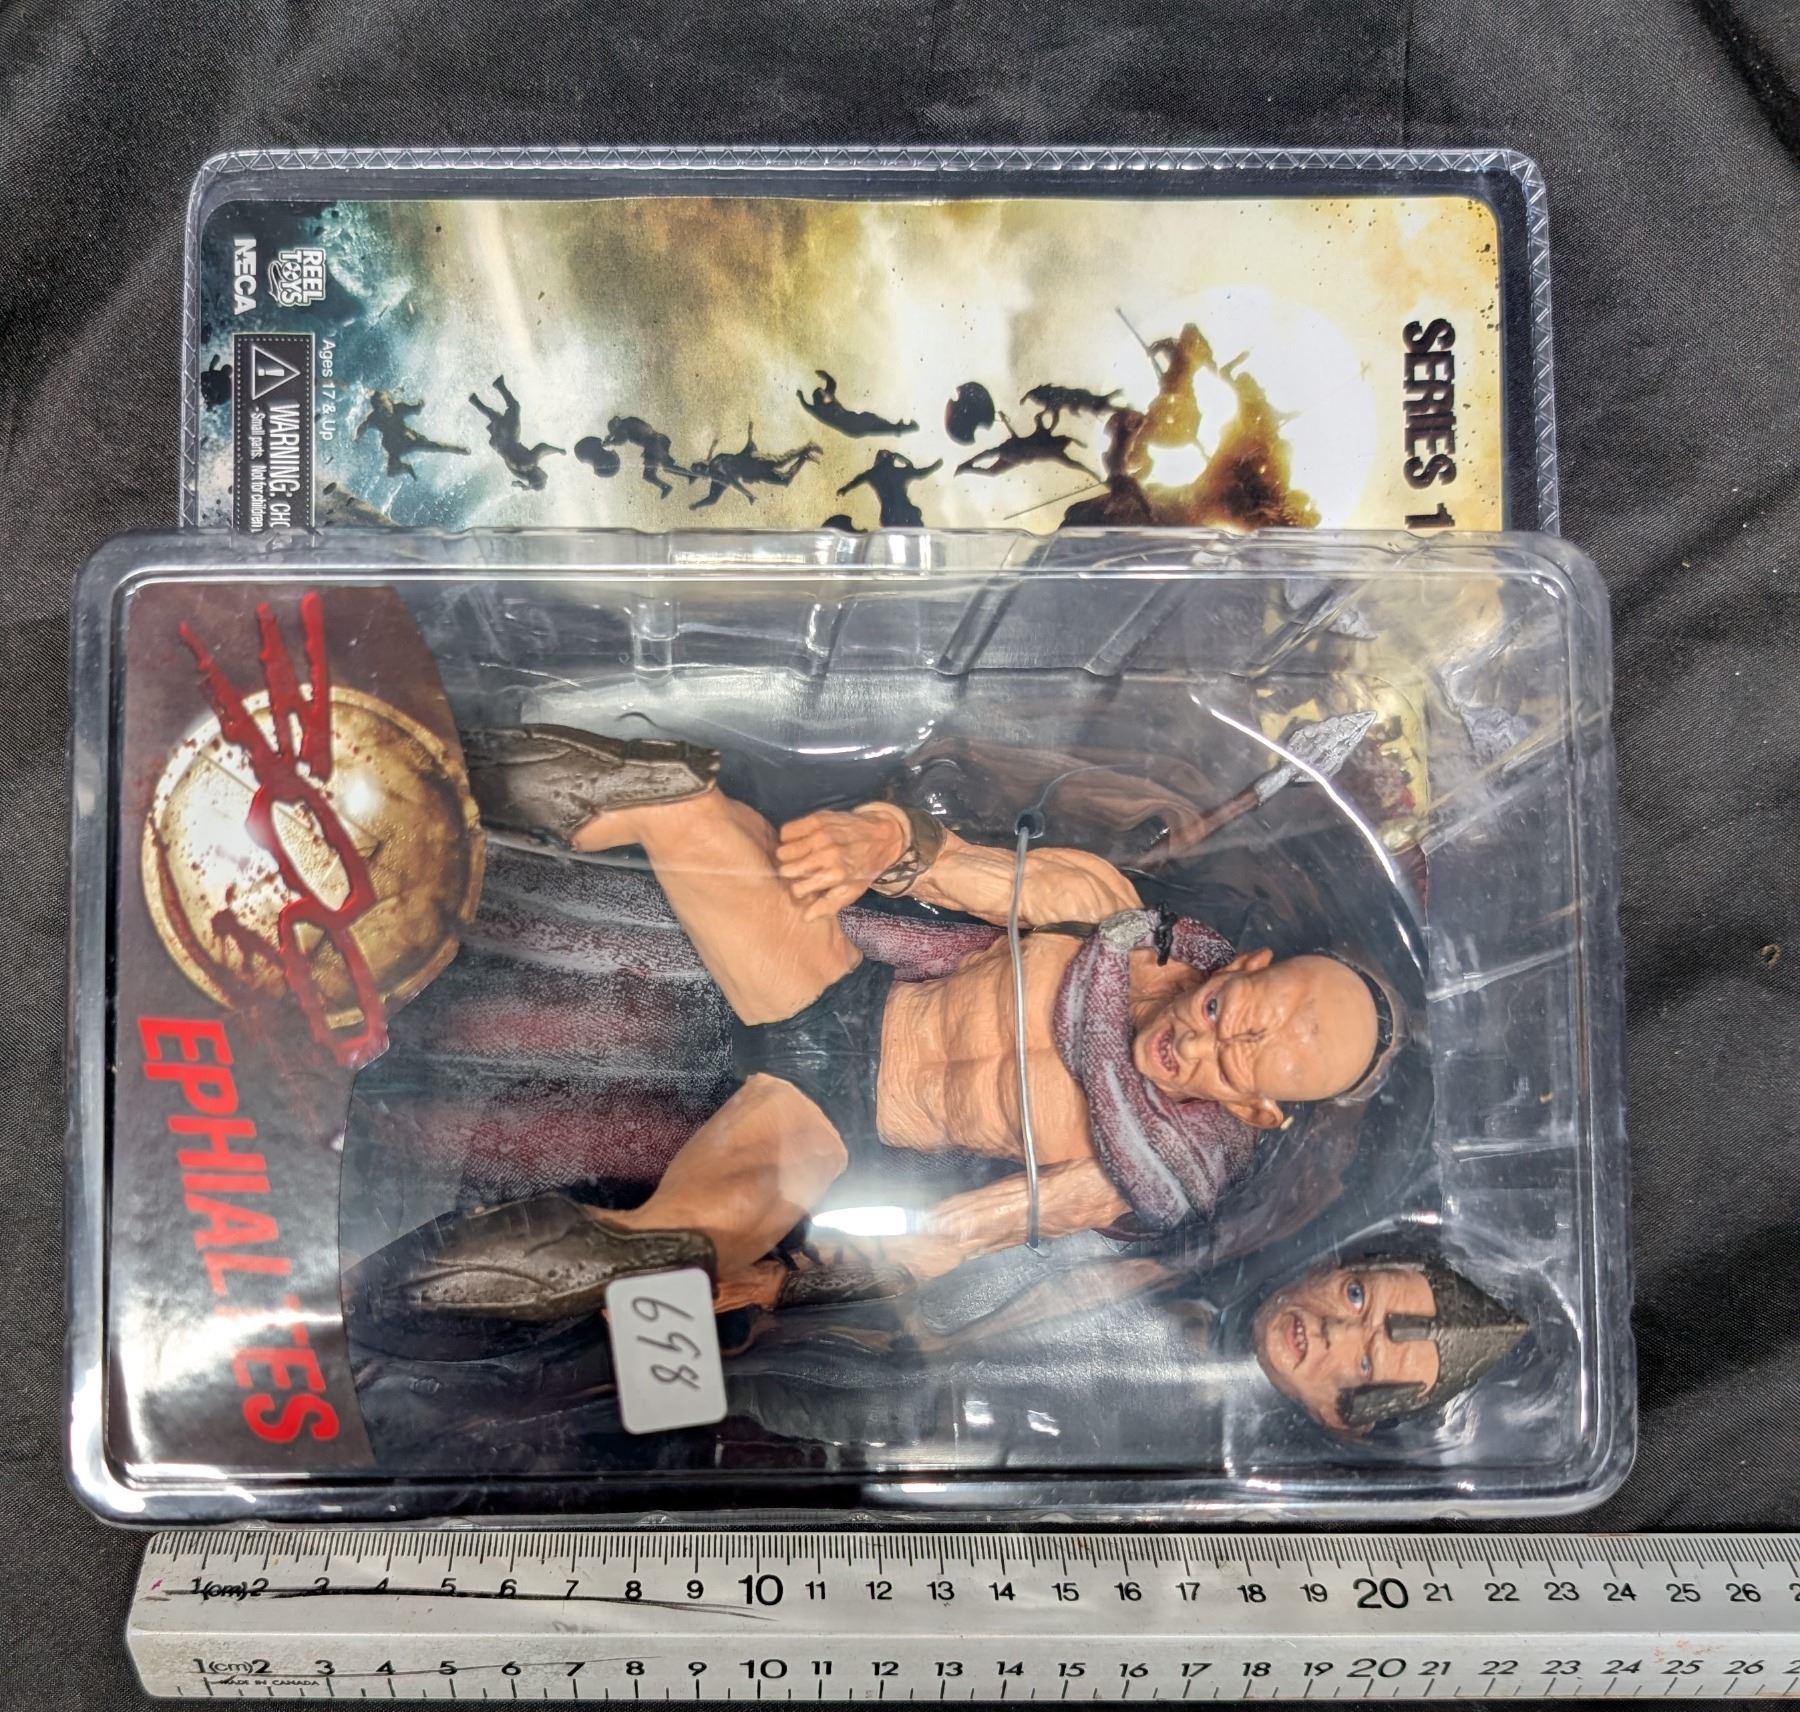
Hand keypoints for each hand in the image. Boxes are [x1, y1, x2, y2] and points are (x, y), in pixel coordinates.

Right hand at [775, 807, 906, 919]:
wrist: (881, 835)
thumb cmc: (864, 867)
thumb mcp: (852, 891)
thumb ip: (828, 906)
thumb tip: (806, 917)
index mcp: (836, 875)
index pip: (798, 889)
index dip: (798, 891)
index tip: (803, 887)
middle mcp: (828, 854)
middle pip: (787, 870)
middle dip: (790, 874)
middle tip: (799, 872)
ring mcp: (821, 834)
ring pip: (783, 851)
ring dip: (788, 857)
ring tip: (799, 857)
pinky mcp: (817, 818)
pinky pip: (786, 831)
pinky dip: (788, 838)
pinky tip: (800, 842)